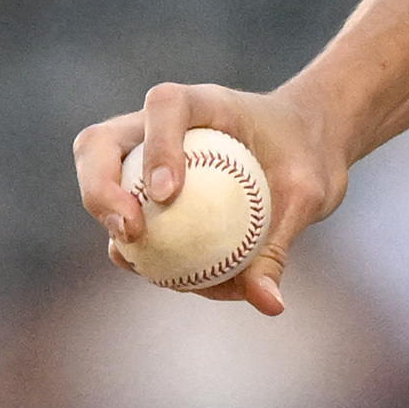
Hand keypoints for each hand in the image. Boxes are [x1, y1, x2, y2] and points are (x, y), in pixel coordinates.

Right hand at [72, 79, 350, 315]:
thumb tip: (268, 304)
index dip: (157, 147)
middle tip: (130, 231)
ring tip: (141, 264)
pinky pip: (128, 220)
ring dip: (109, 224)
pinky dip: (141, 251)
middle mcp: (161, 124)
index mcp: (206, 102)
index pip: (166, 106)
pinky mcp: (144, 188)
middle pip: (101, 142)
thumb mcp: (310, 196)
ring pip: (98, 179)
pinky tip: (174, 281)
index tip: (168, 194)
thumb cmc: (310, 157)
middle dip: (98, 187)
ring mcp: (144, 154)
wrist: (309, 147)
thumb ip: (281, 242)